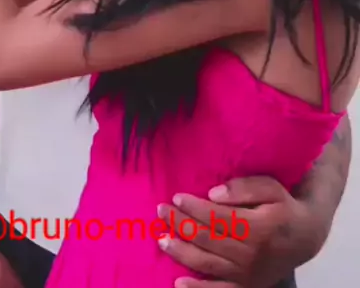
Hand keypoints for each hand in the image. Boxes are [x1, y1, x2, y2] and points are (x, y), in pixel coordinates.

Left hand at [158, 176, 322, 286]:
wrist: (305, 238)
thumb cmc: (283, 207)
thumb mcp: (271, 188)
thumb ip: (244, 188)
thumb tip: (214, 193)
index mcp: (256, 227)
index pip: (216, 217)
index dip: (194, 207)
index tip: (176, 196)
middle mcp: (249, 254)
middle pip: (207, 238)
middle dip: (180, 224)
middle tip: (161, 211)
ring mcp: (245, 274)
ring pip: (206, 263)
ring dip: (181, 252)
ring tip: (161, 238)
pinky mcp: (244, 286)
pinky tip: (178, 283)